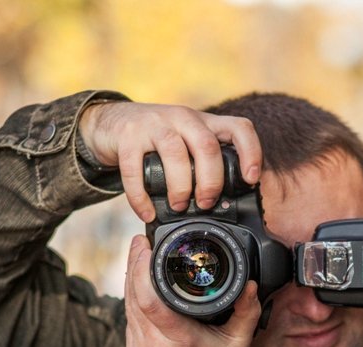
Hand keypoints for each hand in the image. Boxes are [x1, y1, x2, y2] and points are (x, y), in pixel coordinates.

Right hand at [80, 101, 261, 222]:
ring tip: (179, 206)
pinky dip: (141, 196)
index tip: (250, 179)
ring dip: (181, 187)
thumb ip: (204, 163)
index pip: (238, 127)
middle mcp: (182, 118)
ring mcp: (154, 124)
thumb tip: (224, 205)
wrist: (112, 122)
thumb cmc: (157, 140)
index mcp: (204, 122)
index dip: (250, 152)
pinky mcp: (127, 136)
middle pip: (207, 146)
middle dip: (211, 181)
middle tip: (206, 203)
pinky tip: (147, 213)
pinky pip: (135, 169)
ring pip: (175, 152)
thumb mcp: (187, 143)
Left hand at [123, 235, 261, 346]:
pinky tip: (141, 290)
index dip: (141, 267)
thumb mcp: (239, 344)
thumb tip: (250, 284)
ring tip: (140, 260)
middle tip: (141, 243)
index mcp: (177, 341)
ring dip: (132, 283)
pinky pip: (130, 324)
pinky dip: (134, 304)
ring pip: (127, 308)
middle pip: (132, 297)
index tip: (145, 245)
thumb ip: (246, 310)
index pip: (148, 297)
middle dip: (134, 266)